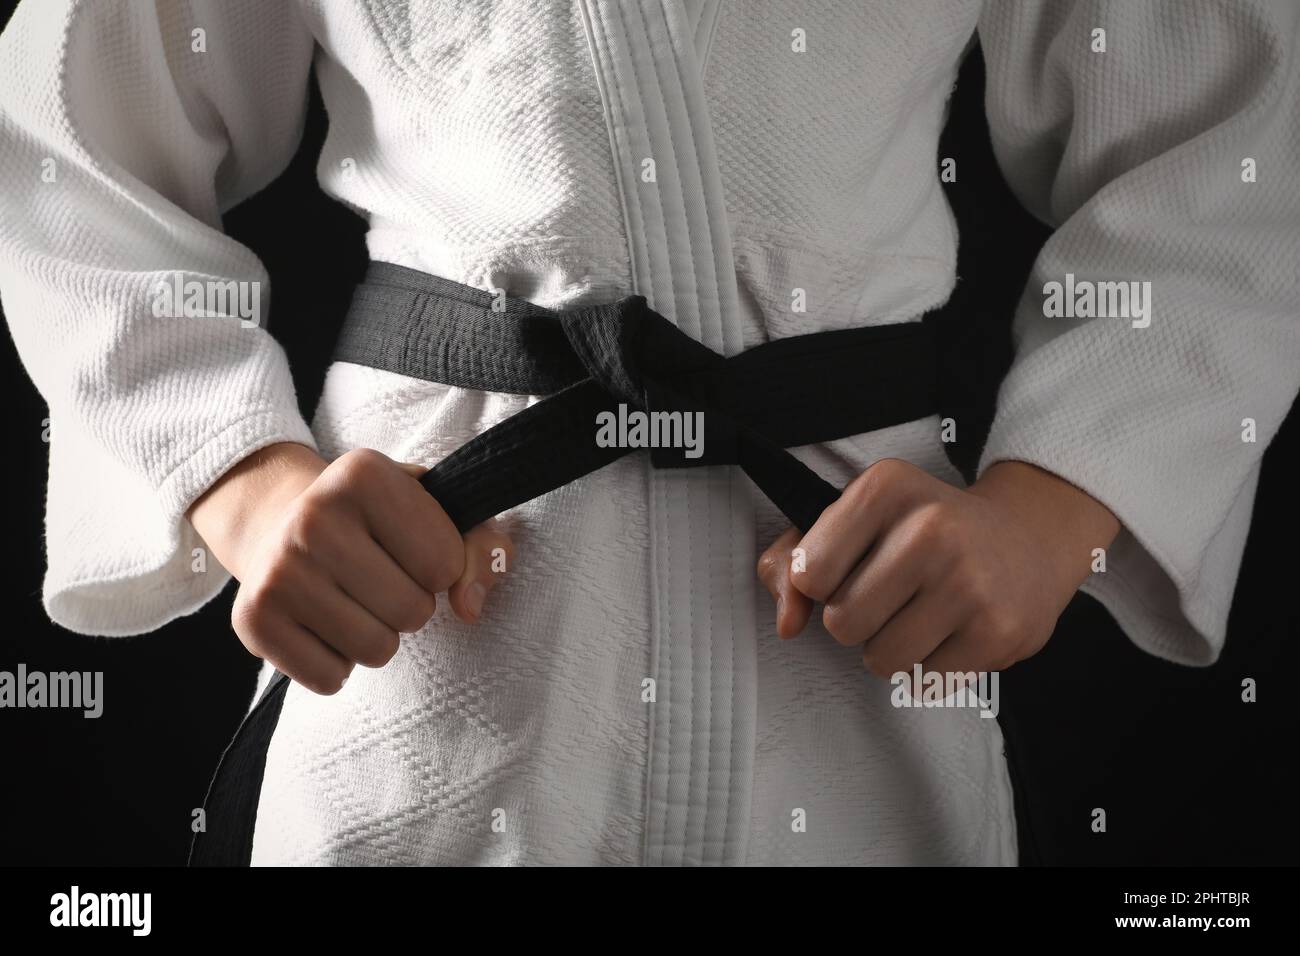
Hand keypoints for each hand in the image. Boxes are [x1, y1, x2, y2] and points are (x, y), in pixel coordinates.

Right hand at [188, 443, 512, 694]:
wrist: (280, 525)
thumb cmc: (378, 524)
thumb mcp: (437, 512)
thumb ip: (482, 548)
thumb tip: (470, 606)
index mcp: (364, 474)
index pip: (445, 564)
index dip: (441, 568)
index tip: (409, 549)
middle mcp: (312, 516)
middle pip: (412, 612)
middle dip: (410, 606)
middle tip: (379, 579)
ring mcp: (277, 570)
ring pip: (376, 651)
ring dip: (377, 637)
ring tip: (352, 600)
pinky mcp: (253, 620)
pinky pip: (331, 679)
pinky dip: (337, 663)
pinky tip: (322, 624)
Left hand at [757, 459, 1118, 678]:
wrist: (1029, 536)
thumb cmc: (920, 531)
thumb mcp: (853, 519)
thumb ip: (791, 562)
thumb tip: (787, 625)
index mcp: (886, 488)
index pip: (809, 572)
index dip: (821, 583)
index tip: (850, 568)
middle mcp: (932, 528)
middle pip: (841, 623)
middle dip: (854, 621)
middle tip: (889, 597)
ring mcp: (970, 582)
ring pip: (880, 660)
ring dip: (890, 648)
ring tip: (919, 614)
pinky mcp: (998, 632)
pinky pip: (924, 681)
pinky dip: (929, 665)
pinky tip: (952, 629)